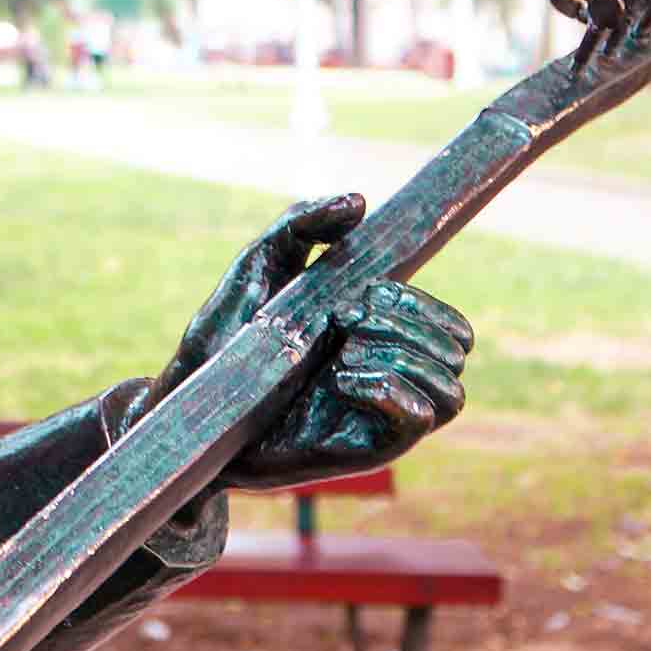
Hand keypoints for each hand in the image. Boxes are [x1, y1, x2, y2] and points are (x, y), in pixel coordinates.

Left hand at [139, 193, 473, 490]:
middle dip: (407, 321)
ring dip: (403, 355)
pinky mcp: (367, 448)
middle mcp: (393, 377)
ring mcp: (383, 416)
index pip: (452, 324)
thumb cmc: (227, 335)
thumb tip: (360, 203)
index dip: (419, 301)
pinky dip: (391, 389)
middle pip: (458, 349)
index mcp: (381, 337)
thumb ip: (304, 222)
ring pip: (451, 390)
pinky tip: (340, 379)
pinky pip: (420, 421)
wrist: (192, 399)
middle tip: (344, 318)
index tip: (366, 290)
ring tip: (343, 351)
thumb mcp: (261, 263)